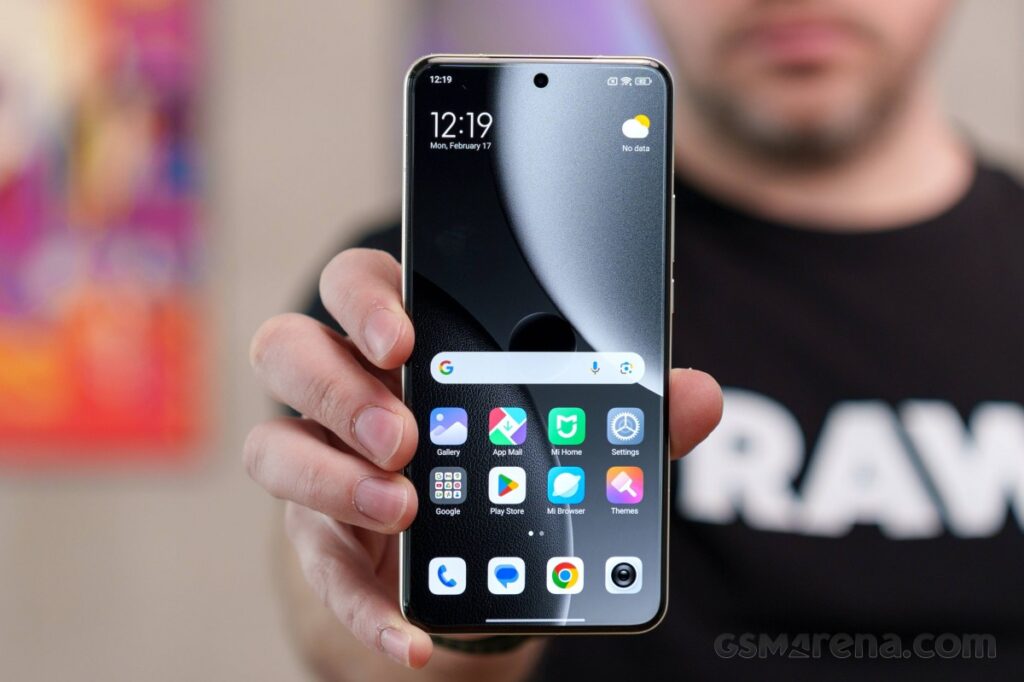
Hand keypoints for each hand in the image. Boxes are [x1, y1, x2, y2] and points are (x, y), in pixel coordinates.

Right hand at [244, 248, 722, 668]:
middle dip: (337, 387)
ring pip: (274, 448)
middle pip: (288, 351)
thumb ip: (625, 408)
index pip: (354, 284)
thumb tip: (698, 396)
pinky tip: (410, 635)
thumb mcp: (567, 424)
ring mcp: (322, 461)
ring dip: (331, 478)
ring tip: (401, 508)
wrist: (479, 539)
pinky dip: (361, 605)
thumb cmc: (508, 451)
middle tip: (404, 432)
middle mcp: (345, 390)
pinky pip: (317, 566)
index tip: (401, 337)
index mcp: (399, 337)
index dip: (362, 300)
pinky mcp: (322, 539)